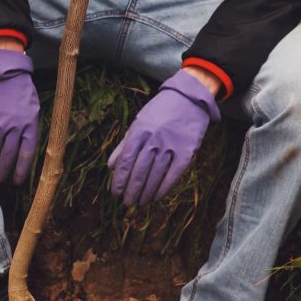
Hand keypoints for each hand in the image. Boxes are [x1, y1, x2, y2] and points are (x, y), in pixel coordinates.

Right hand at [0, 49, 39, 184]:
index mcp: (30, 125)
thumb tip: (20, 149)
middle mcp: (14, 128)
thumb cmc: (19, 89)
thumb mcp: (32, 108)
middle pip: (8, 157)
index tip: (17, 181)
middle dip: (4, 171)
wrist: (1, 71)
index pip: (26, 155)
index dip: (21, 171)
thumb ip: (27, 129)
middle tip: (1, 180)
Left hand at [108, 69, 220, 206]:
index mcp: (139, 132)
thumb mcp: (138, 124)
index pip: (126, 162)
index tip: (116, 193)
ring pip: (156, 175)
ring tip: (140, 203)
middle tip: (127, 203)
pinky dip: (164, 188)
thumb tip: (111, 166)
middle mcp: (154, 139)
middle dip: (132, 190)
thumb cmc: (159, 112)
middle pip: (139, 172)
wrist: (189, 98)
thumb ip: (124, 145)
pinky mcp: (187, 150)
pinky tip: (156, 197)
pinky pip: (174, 174)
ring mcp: (171, 145)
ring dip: (146, 192)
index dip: (120, 180)